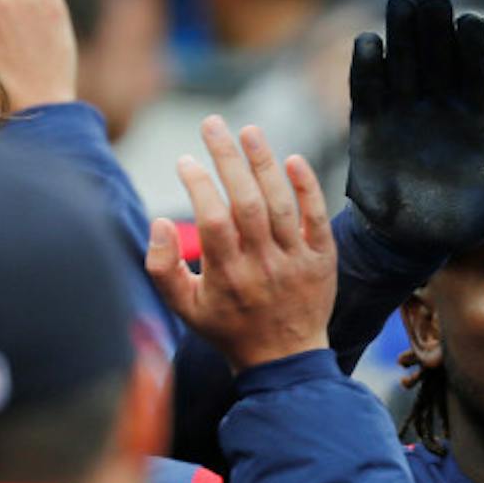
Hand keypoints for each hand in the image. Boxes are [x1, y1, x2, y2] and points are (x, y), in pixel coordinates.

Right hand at [149, 118, 335, 372]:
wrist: (285, 359)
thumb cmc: (228, 327)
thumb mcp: (185, 308)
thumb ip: (162, 267)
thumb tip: (160, 222)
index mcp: (228, 276)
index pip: (213, 220)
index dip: (199, 185)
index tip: (184, 160)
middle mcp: (263, 265)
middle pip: (247, 203)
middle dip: (228, 159)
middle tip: (212, 123)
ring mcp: (296, 262)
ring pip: (281, 205)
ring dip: (264, 163)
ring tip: (248, 130)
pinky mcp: (322, 259)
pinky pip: (317, 218)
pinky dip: (307, 188)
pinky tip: (292, 159)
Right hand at [344, 0, 483, 257]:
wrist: (413, 237)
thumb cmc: (463, 219)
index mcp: (478, 115)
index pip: (478, 71)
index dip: (474, 46)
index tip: (471, 21)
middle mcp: (442, 102)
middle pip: (440, 54)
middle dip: (437, 24)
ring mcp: (405, 108)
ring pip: (405, 60)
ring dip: (403, 31)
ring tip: (402, 0)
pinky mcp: (371, 121)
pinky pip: (369, 89)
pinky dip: (368, 67)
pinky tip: (368, 42)